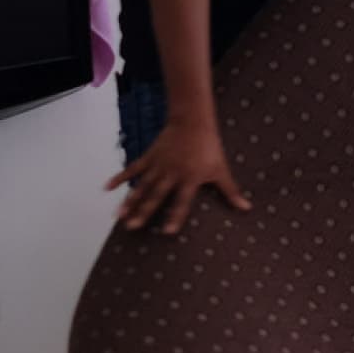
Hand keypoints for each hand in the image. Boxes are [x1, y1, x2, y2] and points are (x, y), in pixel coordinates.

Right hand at [104, 117, 252, 233]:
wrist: (192, 121)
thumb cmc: (209, 147)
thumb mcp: (221, 169)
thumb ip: (231, 190)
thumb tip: (246, 208)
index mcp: (189, 179)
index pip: (182, 202)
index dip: (175, 216)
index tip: (166, 232)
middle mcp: (171, 174)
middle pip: (156, 196)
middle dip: (144, 212)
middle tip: (132, 227)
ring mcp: (158, 165)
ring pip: (141, 185)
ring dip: (129, 201)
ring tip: (119, 216)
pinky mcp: (149, 157)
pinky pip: (132, 169)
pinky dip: (120, 178)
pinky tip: (107, 188)